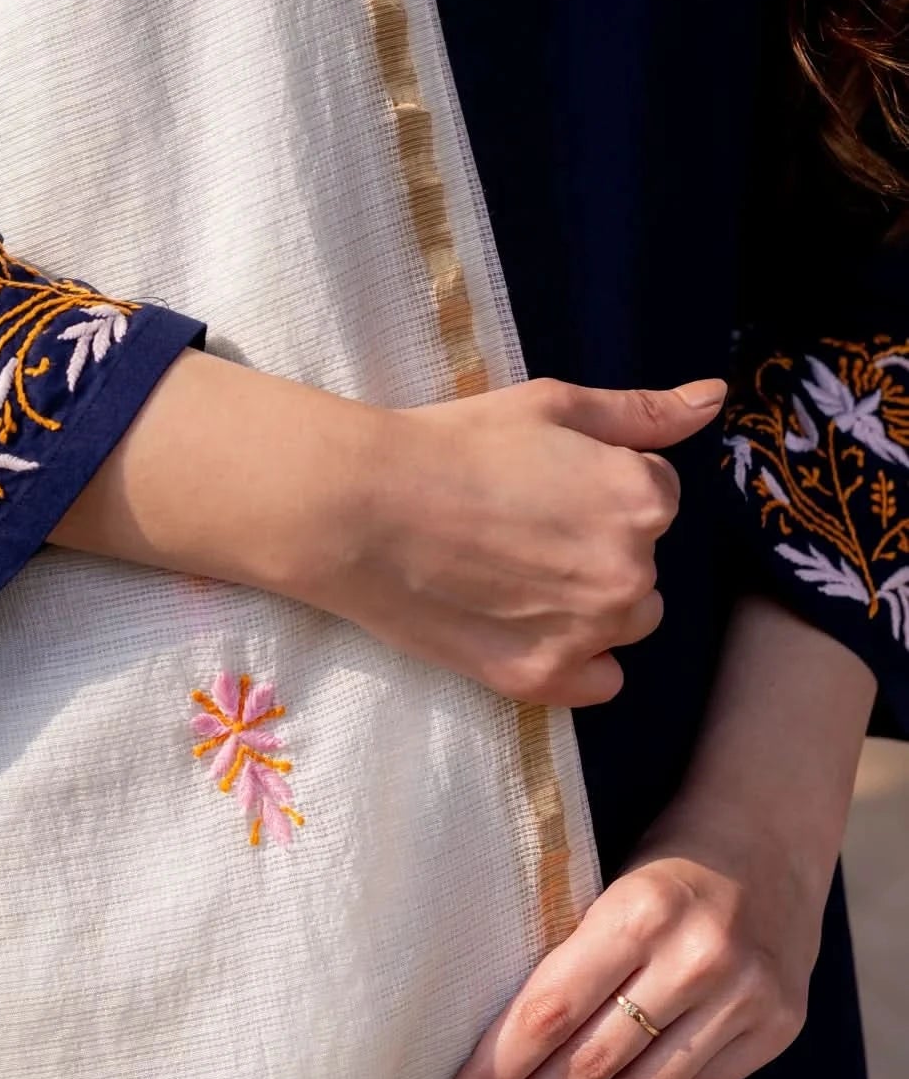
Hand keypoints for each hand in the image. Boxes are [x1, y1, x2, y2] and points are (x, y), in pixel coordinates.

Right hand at [319, 373, 724, 706]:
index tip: (540, 486)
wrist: (362, 510)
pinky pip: (601, 681)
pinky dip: (576, 661)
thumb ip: (642, 412)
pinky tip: (524, 626)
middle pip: (643, 563)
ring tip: (518, 576)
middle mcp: (630, 570)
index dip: (596, 487)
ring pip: (628, 621)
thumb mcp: (550, 405)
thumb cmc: (453, 445)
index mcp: (641, 497)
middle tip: (521, 529)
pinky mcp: (545, 679)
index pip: (655, 497)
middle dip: (598, 546)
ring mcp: (589, 631)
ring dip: (592, 603)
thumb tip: (716, 398)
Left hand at [431, 596, 875, 1078]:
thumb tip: (497, 1049)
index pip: (550, 1011)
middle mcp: (696, 959)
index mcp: (639, 910)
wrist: (770, 834)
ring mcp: (744, 998)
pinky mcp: (778, 1028)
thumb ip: (570, 958)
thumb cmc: (663, 858)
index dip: (495, 1070)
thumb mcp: (608, 884)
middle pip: (590, 1062)